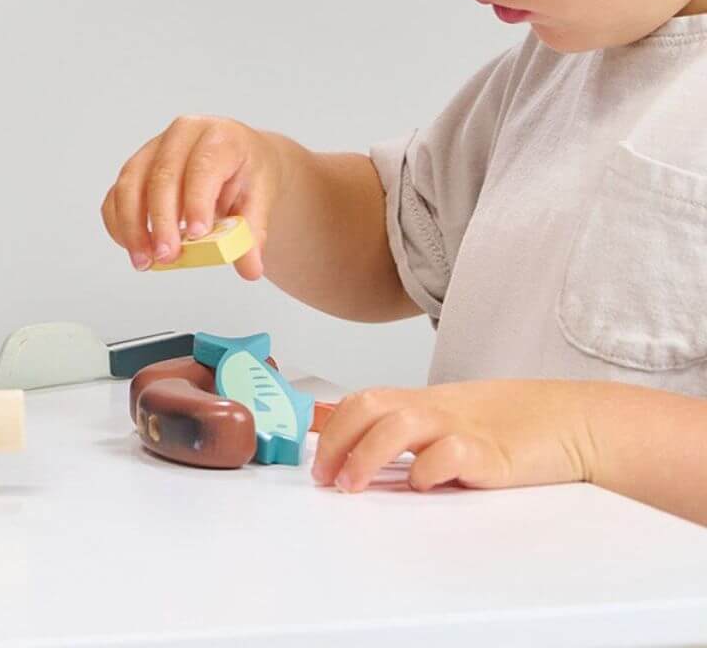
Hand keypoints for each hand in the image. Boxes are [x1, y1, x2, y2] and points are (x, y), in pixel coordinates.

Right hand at [101, 114, 283, 274]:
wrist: (237, 160)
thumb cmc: (247, 175)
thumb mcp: (261, 199)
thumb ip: (254, 233)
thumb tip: (249, 268)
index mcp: (220, 136)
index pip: (203, 166)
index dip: (197, 200)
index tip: (196, 234)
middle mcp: (182, 134)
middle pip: (162, 175)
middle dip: (161, 220)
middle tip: (167, 256)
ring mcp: (153, 148)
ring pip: (131, 183)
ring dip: (133, 225)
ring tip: (145, 260)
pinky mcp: (136, 167)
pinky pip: (117, 194)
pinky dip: (119, 223)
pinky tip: (132, 248)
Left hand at [312, 380, 592, 494]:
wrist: (570, 421)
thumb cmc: (508, 426)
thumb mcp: (449, 421)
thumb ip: (407, 431)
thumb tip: (359, 446)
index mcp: (422, 402)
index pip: (361, 401)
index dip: (330, 429)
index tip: (315, 462)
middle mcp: (435, 409)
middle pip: (368, 406)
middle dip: (336, 440)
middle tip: (324, 478)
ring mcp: (461, 427)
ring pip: (397, 423)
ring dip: (365, 454)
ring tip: (351, 485)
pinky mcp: (491, 452)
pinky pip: (450, 452)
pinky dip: (428, 467)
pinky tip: (420, 483)